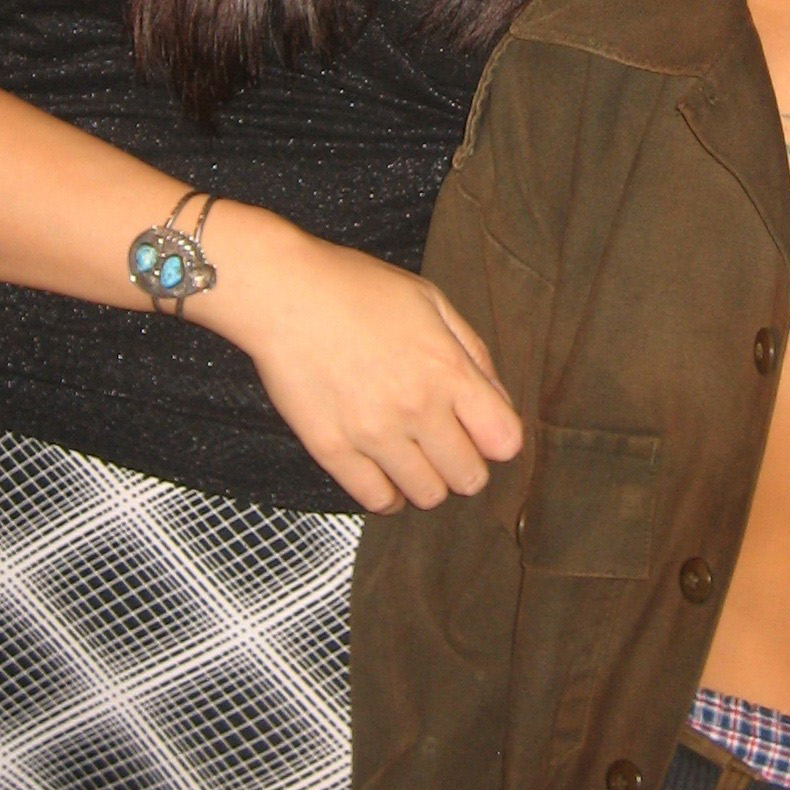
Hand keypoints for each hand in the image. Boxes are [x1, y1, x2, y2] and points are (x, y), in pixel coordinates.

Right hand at [205, 206, 521, 513]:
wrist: (284, 293)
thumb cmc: (356, 289)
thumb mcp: (431, 302)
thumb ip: (472, 352)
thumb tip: (496, 400)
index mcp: (448, 370)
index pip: (504, 440)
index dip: (497, 439)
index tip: (482, 432)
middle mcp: (416, 409)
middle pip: (469, 478)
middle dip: (465, 466)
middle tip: (447, 450)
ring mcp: (373, 434)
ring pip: (427, 496)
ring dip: (427, 482)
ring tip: (414, 461)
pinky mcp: (332, 449)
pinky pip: (376, 500)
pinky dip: (388, 496)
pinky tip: (385, 475)